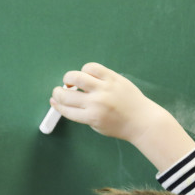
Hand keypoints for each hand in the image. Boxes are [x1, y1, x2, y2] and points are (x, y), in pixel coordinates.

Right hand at [50, 62, 194, 170]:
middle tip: (60, 91)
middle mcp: (96, 102)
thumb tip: (63, 102)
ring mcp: (105, 88)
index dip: (56, 105)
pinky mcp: (113, 77)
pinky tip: (87, 76)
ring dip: (68, 78)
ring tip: (71, 81)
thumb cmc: (118, 126)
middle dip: (58, 93)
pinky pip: (92, 67)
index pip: (66, 109)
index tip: (53, 101)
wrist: (141, 120)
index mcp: (91, 117)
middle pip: (66, 95)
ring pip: (76, 77)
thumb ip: (81, 114)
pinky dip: (85, 70)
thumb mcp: (96, 126)